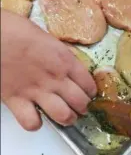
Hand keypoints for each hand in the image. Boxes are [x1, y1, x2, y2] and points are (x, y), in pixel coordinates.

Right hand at [1, 10, 96, 130]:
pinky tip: (37, 118)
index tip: (90, 93)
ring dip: (68, 118)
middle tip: (82, 107)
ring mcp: (36, 91)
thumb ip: (60, 54)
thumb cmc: (16, 30)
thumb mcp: (48, 38)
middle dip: (84, 107)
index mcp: (65, 59)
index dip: (91, 90)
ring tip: (68, 117)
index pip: (88, 82)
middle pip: (79, 101)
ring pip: (62, 115)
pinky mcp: (15, 100)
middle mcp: (55, 77)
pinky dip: (35, 124)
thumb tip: (67, 61)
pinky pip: (31, 122)